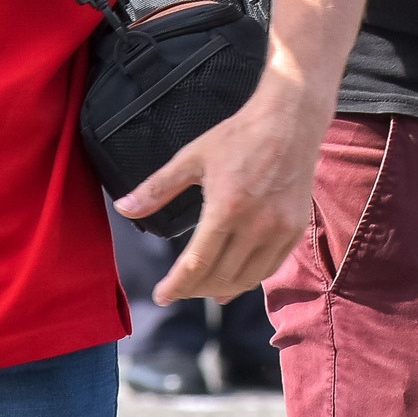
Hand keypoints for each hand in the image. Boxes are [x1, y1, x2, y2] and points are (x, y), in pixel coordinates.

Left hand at [114, 82, 327, 303]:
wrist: (290, 120)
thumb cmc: (239, 136)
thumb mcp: (193, 157)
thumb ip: (158, 188)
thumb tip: (123, 208)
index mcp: (226, 208)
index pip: (196, 264)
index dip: (176, 286)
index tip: (161, 296)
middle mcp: (255, 225)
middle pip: (220, 277)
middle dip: (193, 289)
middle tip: (178, 289)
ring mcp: (279, 229)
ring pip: (246, 280)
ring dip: (220, 289)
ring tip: (202, 288)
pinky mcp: (294, 229)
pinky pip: (269, 268)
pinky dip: (248, 280)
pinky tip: (233, 280)